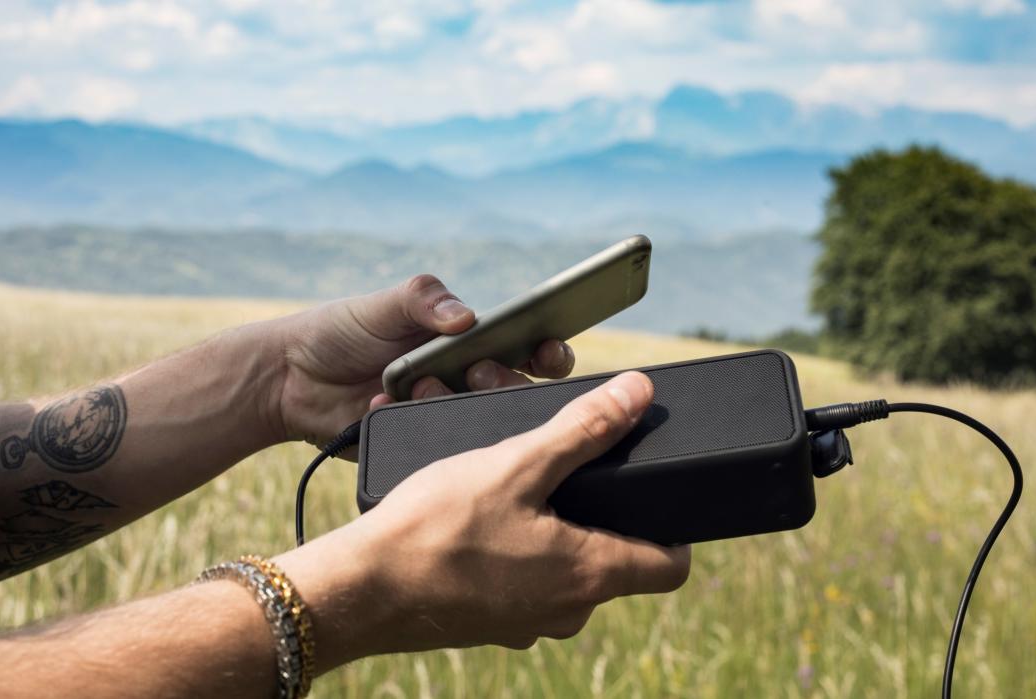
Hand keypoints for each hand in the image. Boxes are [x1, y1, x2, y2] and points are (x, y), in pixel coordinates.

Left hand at [273, 274, 575, 446]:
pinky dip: (413, 420)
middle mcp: (461, 381)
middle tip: (474, 370)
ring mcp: (442, 415)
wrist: (289, 380)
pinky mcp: (416, 446)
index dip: (549, 352)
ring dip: (454, 400)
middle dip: (504, 381)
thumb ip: (424, 300)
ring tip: (414, 382)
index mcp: (466, 341)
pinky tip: (383, 403)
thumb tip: (467, 317)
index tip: (549, 352)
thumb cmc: (340, 331)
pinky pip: (436, 445)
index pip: (527, 348)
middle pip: (515, 390)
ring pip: (480, 422)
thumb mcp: (383, 303)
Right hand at [275, 371, 689, 667]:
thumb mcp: (515, 464)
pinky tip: (476, 527)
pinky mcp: (489, 627)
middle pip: (615, 565)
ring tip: (512, 494)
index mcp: (590, 575)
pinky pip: (521, 587)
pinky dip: (512, 557)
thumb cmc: (436, 528)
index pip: (670, 565)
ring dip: (550, 536)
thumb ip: (582, 430)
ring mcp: (526, 625)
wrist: (361, 589)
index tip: (656, 495)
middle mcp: (567, 611)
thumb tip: (638, 393)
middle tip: (565, 474)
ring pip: (564, 575)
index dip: (674, 528)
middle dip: (598, 518)